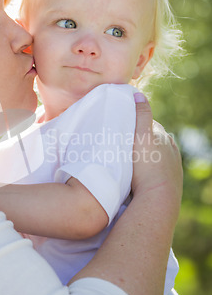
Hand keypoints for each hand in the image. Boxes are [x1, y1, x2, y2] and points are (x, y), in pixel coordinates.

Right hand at [132, 93, 182, 217]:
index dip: (135, 124)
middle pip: (153, 141)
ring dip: (145, 157)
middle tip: (122, 144)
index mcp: (164, 137)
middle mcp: (171, 150)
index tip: (122, 126)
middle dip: (140, 140)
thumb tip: (138, 93)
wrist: (157, 200)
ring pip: (156, 157)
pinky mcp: (171, 183)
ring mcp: (173, 167)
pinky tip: (139, 176)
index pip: (149, 125)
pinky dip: (149, 171)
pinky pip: (158, 172)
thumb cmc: (145, 168)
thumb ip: (140, 116)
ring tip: (129, 161)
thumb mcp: (140, 137)